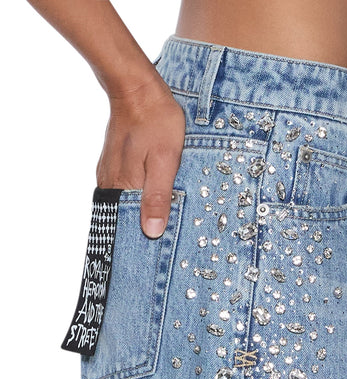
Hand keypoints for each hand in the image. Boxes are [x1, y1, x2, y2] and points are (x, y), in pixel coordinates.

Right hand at [96, 77, 185, 238]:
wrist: (137, 88)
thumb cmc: (157, 122)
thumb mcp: (166, 161)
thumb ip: (158, 197)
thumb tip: (151, 231)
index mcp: (123, 187)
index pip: (129, 226)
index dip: (144, 241)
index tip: (160, 254)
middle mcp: (111, 183)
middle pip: (126, 217)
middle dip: (144, 230)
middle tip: (166, 244)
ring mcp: (110, 173)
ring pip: (125, 203)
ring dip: (141, 213)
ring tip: (162, 225)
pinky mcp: (114, 164)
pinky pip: (125, 189)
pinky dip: (138, 198)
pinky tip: (153, 201)